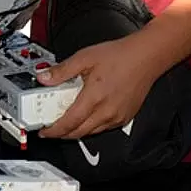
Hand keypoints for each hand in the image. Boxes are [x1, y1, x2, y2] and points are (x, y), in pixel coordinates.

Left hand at [37, 34, 161, 139]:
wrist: (146, 57)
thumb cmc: (120, 56)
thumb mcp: (84, 58)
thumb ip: (62, 70)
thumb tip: (44, 78)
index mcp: (94, 97)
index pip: (69, 123)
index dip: (53, 130)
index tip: (44, 131)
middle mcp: (106, 111)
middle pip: (78, 132)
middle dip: (62, 134)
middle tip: (51, 128)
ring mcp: (117, 117)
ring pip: (91, 132)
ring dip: (76, 131)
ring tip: (66, 122)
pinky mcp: (125, 117)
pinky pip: (104, 128)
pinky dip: (91, 126)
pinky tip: (86, 116)